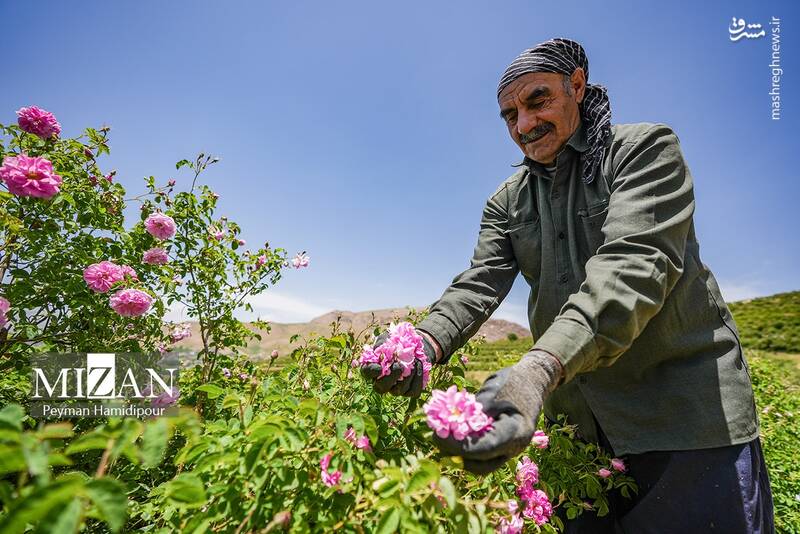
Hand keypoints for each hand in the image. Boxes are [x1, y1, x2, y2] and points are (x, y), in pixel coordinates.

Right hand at [360, 330, 437, 397]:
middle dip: (391, 378)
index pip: (367, 373)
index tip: (379, 367)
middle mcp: (381, 381)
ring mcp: (395, 388)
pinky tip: (419, 366)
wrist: (414, 346)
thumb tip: (379, 350)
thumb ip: (382, 343)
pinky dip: (418, 379)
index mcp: (373, 367)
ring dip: (408, 376)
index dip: (371, 372)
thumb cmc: (397, 342)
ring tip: (414, 361)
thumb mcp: (388, 338)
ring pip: (398, 390)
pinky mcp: (408, 391)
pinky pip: (413, 391)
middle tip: (400, 366)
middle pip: (381, 388)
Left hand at [433, 350, 561, 473]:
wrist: (533, 380)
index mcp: (516, 433)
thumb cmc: (514, 382)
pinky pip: (482, 454)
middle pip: (481, 464)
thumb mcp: (493, 391)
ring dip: (459, 453)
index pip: (483, 449)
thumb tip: (451, 425)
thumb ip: (475, 411)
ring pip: (481, 463)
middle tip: (435, 439)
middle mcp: (514, 447)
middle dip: (455, 454)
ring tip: (440, 437)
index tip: (437, 436)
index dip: (457, 446)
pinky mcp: (502, 446)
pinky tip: (452, 434)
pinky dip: (466, 447)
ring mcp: (509, 449)